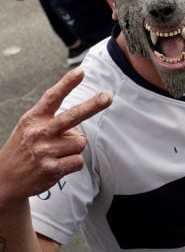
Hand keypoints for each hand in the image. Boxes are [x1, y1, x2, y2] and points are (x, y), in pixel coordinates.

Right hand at [0, 70, 111, 205]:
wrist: (5, 179)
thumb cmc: (25, 149)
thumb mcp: (29, 128)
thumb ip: (52, 121)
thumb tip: (80, 127)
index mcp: (33, 119)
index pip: (52, 97)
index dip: (67, 83)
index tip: (81, 72)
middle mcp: (39, 132)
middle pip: (72, 116)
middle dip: (92, 106)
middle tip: (108, 97)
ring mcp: (45, 151)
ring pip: (80, 143)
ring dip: (73, 149)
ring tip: (57, 154)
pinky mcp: (51, 169)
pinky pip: (78, 161)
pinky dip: (73, 163)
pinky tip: (58, 165)